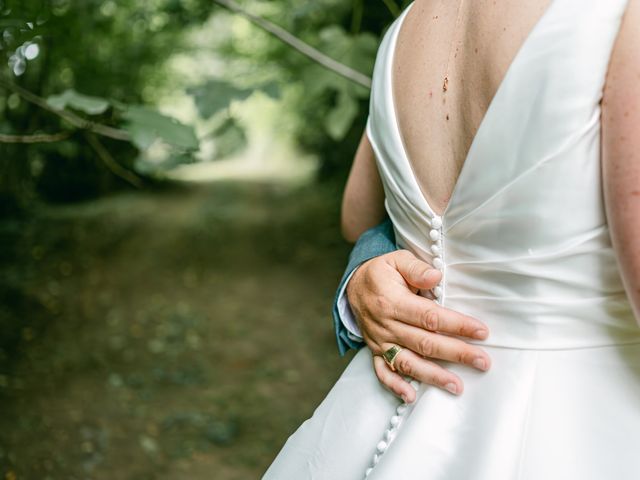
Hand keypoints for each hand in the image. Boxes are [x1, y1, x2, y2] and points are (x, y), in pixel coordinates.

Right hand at [346, 250, 490, 402]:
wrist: (353, 286)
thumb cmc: (382, 273)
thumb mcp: (396, 260)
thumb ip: (416, 268)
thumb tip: (436, 277)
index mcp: (392, 301)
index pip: (429, 317)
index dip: (456, 325)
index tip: (481, 331)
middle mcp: (385, 324)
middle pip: (424, 343)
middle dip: (455, 354)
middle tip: (482, 362)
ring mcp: (379, 341)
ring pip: (407, 362)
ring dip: (433, 376)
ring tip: (457, 386)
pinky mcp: (375, 351)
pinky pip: (383, 372)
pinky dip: (395, 386)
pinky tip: (412, 396)